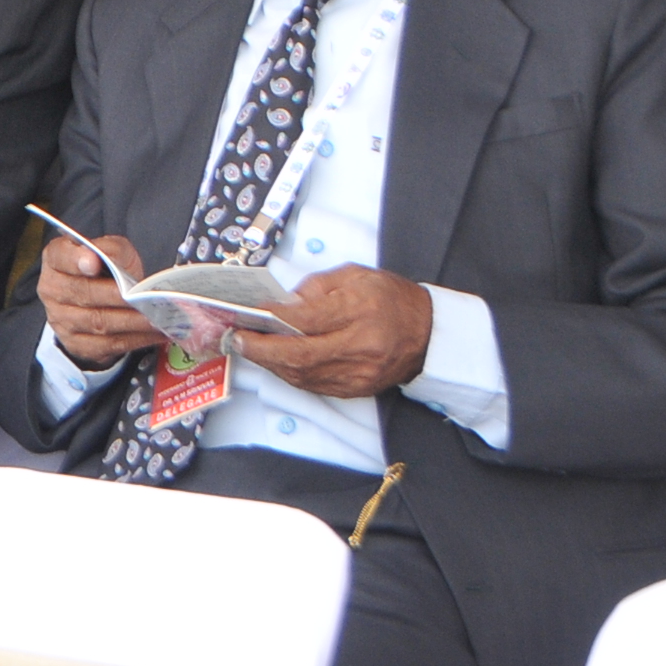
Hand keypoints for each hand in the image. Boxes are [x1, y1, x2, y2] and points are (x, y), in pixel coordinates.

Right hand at [38, 234, 164, 367]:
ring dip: (131, 322)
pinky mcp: (78, 344)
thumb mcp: (110, 250)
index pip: (61, 257)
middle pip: (84, 293)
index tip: (94, 262)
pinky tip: (154, 333)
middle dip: (118, 297)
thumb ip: (112, 251)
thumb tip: (116, 261)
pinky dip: (135, 339)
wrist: (95, 298)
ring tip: (156, 318)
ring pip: (99, 322)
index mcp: (57, 260)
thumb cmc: (103, 271)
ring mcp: (62, 320)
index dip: (77, 259)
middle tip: (144, 298)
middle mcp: (53, 290)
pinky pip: (109, 344)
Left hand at [233, 267, 432, 398]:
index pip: (306, 320)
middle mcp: (360, 346)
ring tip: (249, 350)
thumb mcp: (354, 276)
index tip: (248, 314)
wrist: (429, 333)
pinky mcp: (358, 389)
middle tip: (236, 340)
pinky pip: (314, 385)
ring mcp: (359, 373)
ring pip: (303, 375)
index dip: (272, 319)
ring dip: (271, 364)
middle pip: (299, 355)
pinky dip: (290, 373)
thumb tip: (282, 303)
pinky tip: (275, 362)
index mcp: (360, 311)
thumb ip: (315, 287)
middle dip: (261, 349)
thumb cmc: (391, 299)